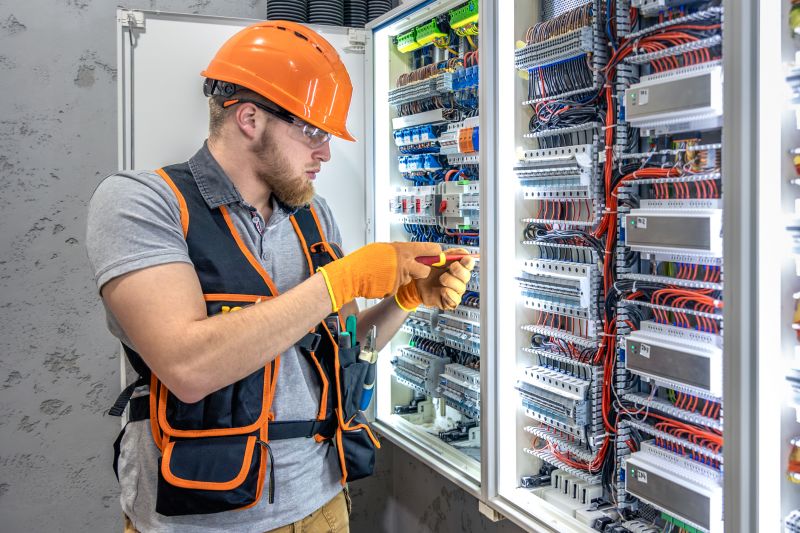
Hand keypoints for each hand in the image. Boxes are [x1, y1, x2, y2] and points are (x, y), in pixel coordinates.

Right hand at [317, 241, 441, 310]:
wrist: (351, 275)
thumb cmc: (364, 260)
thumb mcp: (385, 248)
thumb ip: (400, 250)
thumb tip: (411, 252)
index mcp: (403, 250)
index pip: (428, 250)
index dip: (435, 253)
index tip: (437, 254)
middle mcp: (404, 264)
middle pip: (424, 271)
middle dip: (421, 271)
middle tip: (413, 269)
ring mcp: (400, 278)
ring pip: (408, 280)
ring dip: (401, 278)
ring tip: (385, 273)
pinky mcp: (394, 290)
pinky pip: (397, 288)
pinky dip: (391, 286)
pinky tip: (381, 281)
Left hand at [395, 248, 474, 310]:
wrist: (416, 283)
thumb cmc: (427, 271)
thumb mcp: (435, 259)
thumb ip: (448, 254)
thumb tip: (462, 252)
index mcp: (456, 267)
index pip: (468, 264)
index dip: (468, 262)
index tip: (464, 259)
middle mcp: (458, 279)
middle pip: (466, 276)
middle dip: (459, 270)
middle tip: (451, 267)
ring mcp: (454, 291)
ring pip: (461, 288)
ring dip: (451, 282)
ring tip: (441, 279)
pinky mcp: (449, 301)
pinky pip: (455, 300)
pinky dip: (450, 294)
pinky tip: (443, 290)